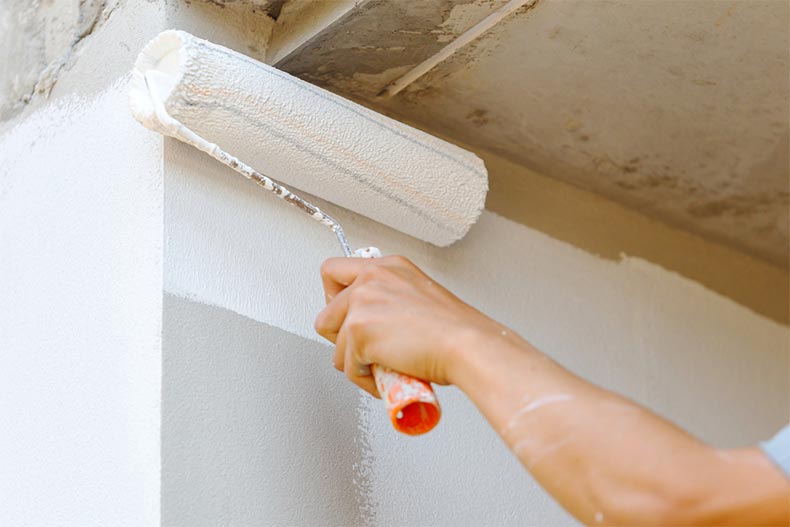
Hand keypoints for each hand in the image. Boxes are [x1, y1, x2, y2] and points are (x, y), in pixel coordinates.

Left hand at [314, 255, 503, 396]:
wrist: (467, 345)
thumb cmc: (455, 330)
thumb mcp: (419, 297)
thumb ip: (391, 301)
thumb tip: (376, 324)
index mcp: (388, 267)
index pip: (334, 272)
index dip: (333, 300)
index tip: (345, 317)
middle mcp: (371, 278)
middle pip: (326, 315)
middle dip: (342, 340)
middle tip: (367, 350)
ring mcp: (362, 303)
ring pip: (335, 346)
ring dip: (357, 363)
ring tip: (386, 365)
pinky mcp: (358, 331)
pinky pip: (348, 368)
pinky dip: (366, 380)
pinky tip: (388, 375)